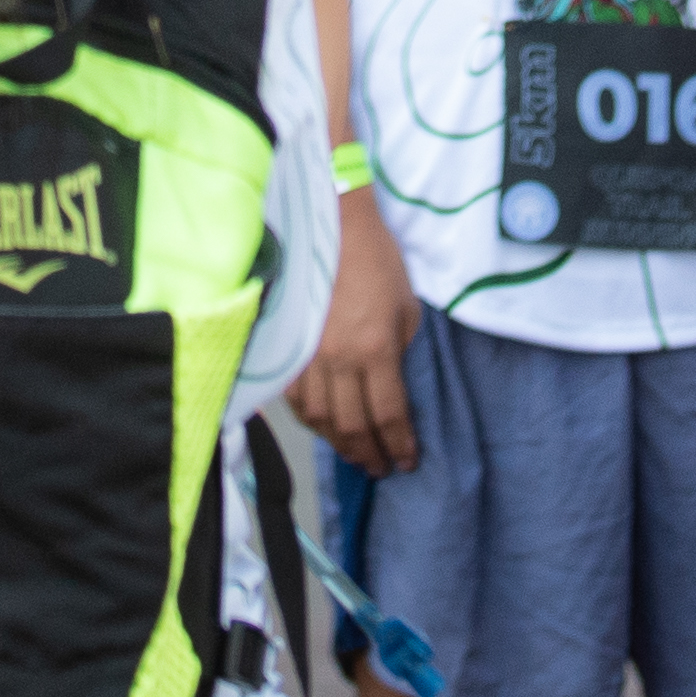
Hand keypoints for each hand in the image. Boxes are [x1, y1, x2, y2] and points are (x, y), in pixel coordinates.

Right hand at [297, 195, 421, 473]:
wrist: (334, 227)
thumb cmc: (378, 262)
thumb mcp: (408, 308)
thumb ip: (400, 352)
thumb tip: (393, 386)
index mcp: (375, 350)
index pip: (388, 415)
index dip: (398, 445)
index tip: (407, 462)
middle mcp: (338, 360)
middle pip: (351, 427)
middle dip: (369, 454)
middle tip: (381, 468)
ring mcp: (307, 356)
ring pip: (318, 419)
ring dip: (338, 444)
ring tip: (355, 453)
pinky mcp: (287, 347)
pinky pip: (294, 398)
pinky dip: (309, 420)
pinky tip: (322, 427)